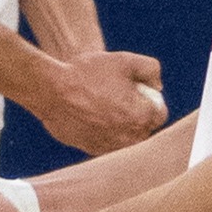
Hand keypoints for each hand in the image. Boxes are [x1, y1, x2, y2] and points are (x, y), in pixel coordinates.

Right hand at [28, 49, 166, 154]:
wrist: (51, 90)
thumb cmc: (88, 74)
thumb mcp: (125, 60)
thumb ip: (151, 70)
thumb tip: (157, 86)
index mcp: (141, 116)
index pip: (160, 114)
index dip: (149, 98)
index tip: (135, 89)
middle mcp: (128, 138)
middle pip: (145, 128)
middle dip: (138, 113)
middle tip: (119, 96)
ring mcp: (110, 147)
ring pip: (127, 138)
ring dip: (122, 125)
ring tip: (104, 105)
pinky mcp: (92, 151)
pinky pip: (108, 143)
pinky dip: (105, 132)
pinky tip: (91, 115)